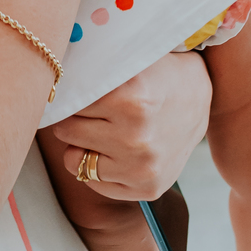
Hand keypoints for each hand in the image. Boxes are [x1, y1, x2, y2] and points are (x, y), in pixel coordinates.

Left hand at [49, 51, 211, 201]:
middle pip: (66, 130)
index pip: (68, 102)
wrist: (201, 99)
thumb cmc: (156, 75)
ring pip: (74, 161)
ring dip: (80, 145)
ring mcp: (142, 168)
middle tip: (88, 109)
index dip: (67, 94)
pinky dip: (96, 167)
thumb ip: (94, 64)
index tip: (70, 89)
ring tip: (99, 130)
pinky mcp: (147, 189)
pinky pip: (93, 182)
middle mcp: (136, 137)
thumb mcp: (130, 61)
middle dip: (72, 118)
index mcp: (131, 99)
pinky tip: (114, 149)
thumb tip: (50, 65)